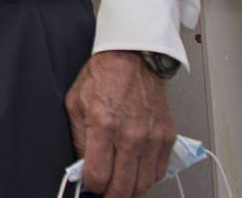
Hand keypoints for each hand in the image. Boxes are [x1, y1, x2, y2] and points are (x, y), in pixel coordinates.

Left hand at [65, 51, 175, 196]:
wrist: (134, 57)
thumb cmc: (104, 75)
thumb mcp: (76, 102)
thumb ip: (78, 136)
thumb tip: (82, 163)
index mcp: (103, 125)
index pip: (98, 175)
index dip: (91, 186)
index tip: (90, 185)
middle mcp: (130, 135)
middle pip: (123, 187)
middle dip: (111, 196)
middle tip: (105, 193)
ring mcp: (151, 138)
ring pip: (143, 184)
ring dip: (130, 191)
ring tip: (120, 187)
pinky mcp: (166, 137)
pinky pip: (159, 171)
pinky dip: (147, 178)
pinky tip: (137, 173)